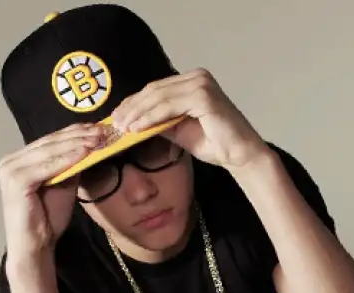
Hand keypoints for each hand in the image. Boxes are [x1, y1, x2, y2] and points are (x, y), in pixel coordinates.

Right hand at [0, 123, 103, 265]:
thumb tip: (90, 143)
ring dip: (76, 143)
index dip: (76, 131)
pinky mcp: (17, 181)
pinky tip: (85, 153)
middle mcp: (11, 160)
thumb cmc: (47, 217)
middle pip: (51, 142)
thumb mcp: (64, 184)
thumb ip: (71, 164)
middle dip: (79, 134)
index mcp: (20, 159)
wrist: (35, 245)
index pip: (51, 139)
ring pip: (50, 150)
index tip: (100, 127)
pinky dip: (67, 159)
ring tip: (98, 139)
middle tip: (103, 130)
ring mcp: (11, 169)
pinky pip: (47, 166)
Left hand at [111, 68, 270, 170]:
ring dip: (136, 113)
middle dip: (131, 107)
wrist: (240, 155)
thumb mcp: (179, 129)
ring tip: (122, 127)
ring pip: (158, 97)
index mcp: (193, 81)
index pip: (156, 89)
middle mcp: (197, 77)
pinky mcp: (203, 96)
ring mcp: (201, 84)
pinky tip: (136, 128)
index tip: (116, 116)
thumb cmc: (215, 143)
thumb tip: (132, 120)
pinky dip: (149, 117)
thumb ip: (160, 120)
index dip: (134, 102)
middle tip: (114, 122)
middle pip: (154, 89)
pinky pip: (167, 106)